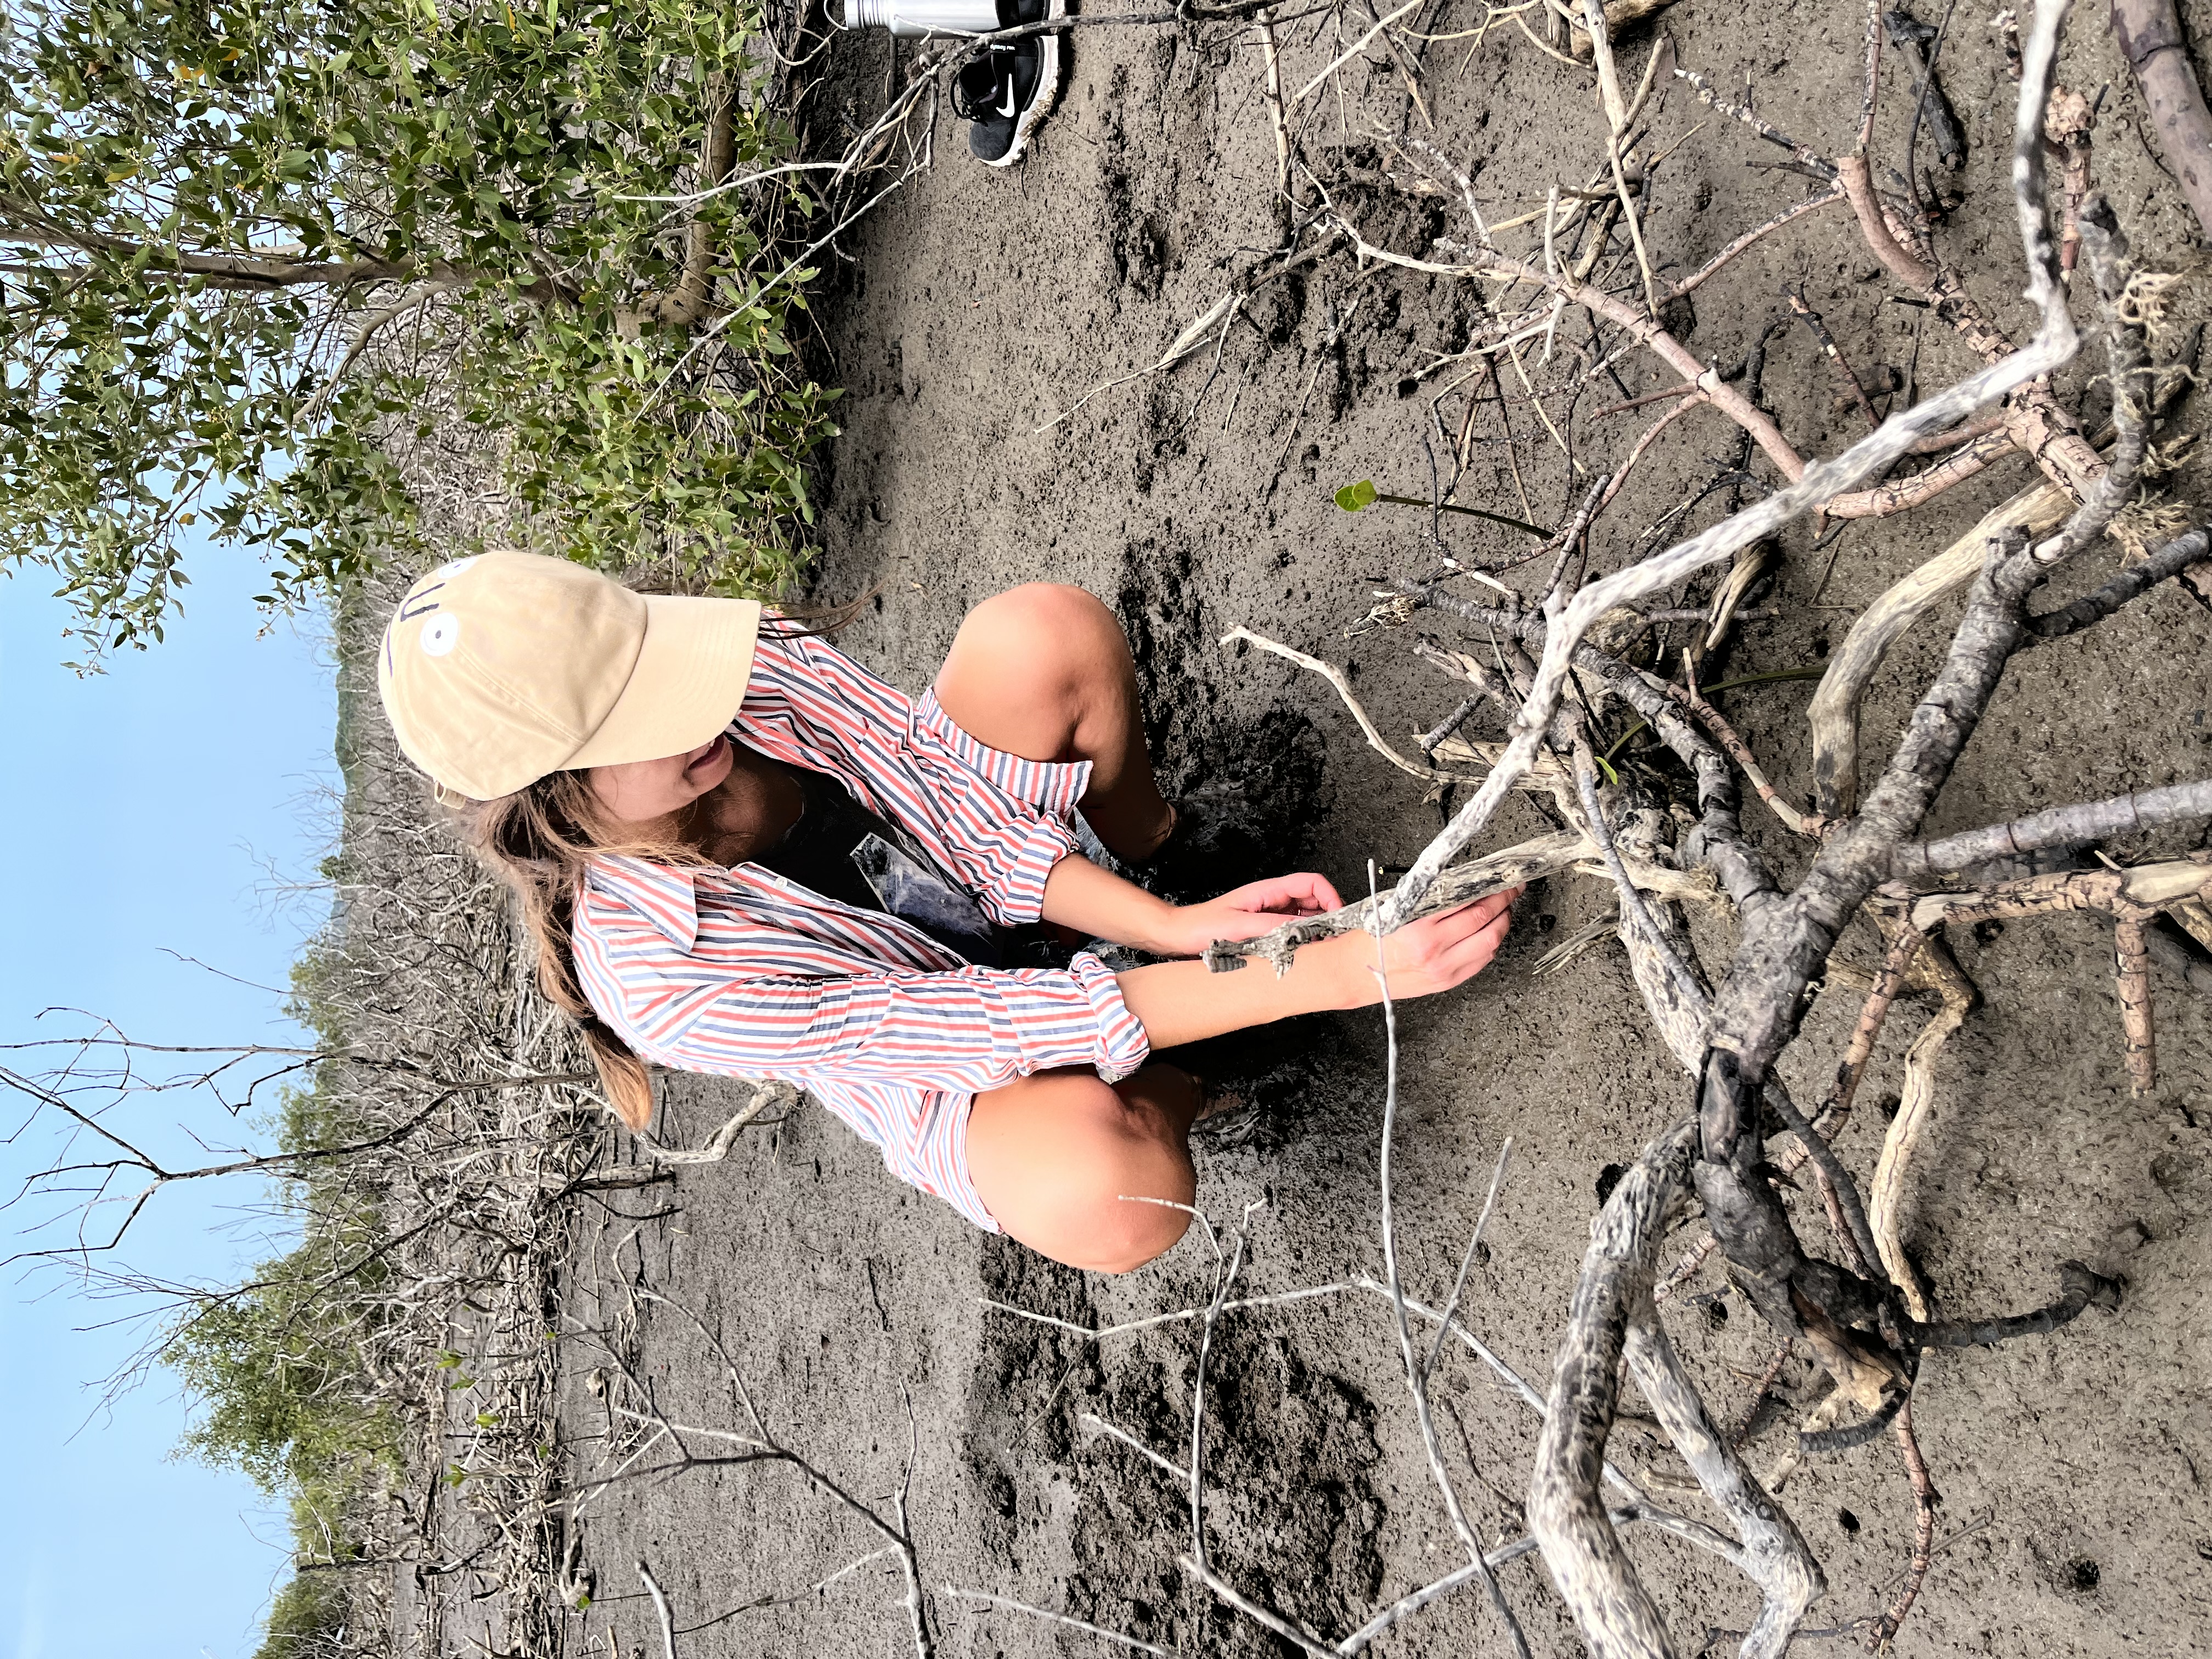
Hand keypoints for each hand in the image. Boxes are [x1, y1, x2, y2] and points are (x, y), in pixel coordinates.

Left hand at [1152, 873, 1344, 957]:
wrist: (1179, 935)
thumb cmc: (1202, 927)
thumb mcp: (1238, 927)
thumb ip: (1271, 927)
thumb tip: (1302, 929)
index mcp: (1267, 891)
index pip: (1311, 882)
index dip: (1330, 896)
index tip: (1338, 916)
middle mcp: (1271, 899)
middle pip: (1313, 899)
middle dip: (1328, 915)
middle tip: (1333, 936)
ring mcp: (1269, 914)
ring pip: (1305, 916)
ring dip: (1316, 929)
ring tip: (1320, 946)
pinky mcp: (1265, 928)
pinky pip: (1292, 930)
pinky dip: (1302, 939)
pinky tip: (1302, 952)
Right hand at [1317, 887, 1518, 1006]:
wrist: (1355, 972)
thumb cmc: (1371, 938)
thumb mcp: (1397, 908)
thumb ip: (1431, 897)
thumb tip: (1465, 884)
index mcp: (1420, 928)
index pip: (1468, 903)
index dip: (1492, 890)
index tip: (1502, 880)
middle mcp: (1435, 950)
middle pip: (1485, 921)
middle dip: (1504, 902)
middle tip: (1511, 890)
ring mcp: (1444, 969)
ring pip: (1490, 943)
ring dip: (1501, 923)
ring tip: (1502, 910)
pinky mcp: (1448, 982)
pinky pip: (1481, 961)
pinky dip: (1490, 943)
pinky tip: (1488, 932)